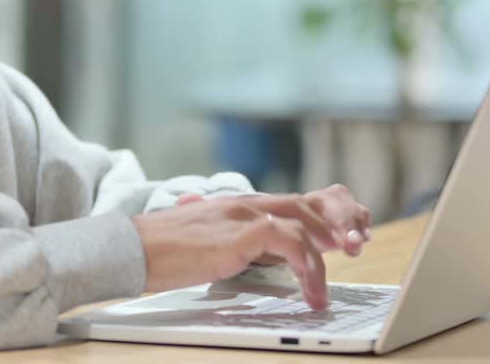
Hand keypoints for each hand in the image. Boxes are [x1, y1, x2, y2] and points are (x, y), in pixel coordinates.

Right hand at [134, 185, 372, 310]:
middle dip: (341, 222)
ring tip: (341, 269)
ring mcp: (243, 215)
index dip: (330, 209)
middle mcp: (247, 204)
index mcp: (242, 205)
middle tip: (360, 244)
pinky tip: (312, 290)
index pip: (297, 198)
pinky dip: (309, 266)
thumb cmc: (162, 252)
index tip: (351, 230)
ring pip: (305, 222)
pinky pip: (290, 242)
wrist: (130, 248)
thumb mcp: (210, 243)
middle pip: (309, 203)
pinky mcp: (239, 234)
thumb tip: (264, 256)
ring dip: (330, 247)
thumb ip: (239, 243)